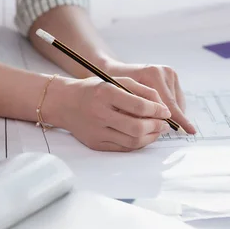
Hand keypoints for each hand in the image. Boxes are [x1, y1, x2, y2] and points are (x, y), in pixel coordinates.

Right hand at [47, 76, 172, 151]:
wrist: (64, 102)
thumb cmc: (94, 90)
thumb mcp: (116, 80)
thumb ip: (141, 90)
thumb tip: (162, 106)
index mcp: (105, 93)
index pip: (139, 106)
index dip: (157, 110)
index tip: (166, 111)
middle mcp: (99, 113)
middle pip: (137, 127)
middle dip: (157, 127)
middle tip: (165, 124)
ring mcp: (97, 131)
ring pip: (132, 141)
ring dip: (150, 137)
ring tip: (157, 130)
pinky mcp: (96, 143)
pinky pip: (123, 148)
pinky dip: (138, 143)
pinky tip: (144, 136)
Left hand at [105, 62, 196, 134]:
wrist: (114, 71)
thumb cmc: (114, 86)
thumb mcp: (122, 99)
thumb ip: (138, 111)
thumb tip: (155, 126)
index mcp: (153, 74)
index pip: (168, 103)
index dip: (176, 119)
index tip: (189, 130)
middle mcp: (164, 71)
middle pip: (175, 104)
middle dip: (170, 119)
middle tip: (162, 130)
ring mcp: (170, 73)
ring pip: (177, 102)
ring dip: (171, 114)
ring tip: (157, 120)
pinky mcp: (172, 76)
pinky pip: (176, 98)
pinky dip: (171, 108)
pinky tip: (160, 112)